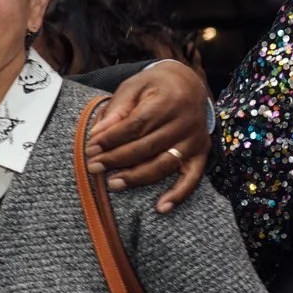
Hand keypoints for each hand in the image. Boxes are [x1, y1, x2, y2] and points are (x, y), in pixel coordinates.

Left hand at [84, 62, 210, 212]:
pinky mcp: (201, 153)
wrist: (188, 84)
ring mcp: (194, 140)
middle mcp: (185, 122)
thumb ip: (116, 110)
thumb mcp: (133, 87)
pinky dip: (178, 195)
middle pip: (147, 147)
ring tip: (113, 184)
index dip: (111, 139)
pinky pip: (192, 178)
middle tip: (94, 167)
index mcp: (168, 101)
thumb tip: (97, 135)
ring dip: (137, 178)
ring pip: (163, 164)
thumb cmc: (155, 87)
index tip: (91, 148)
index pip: (136, 125)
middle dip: (116, 159)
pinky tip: (161, 208)